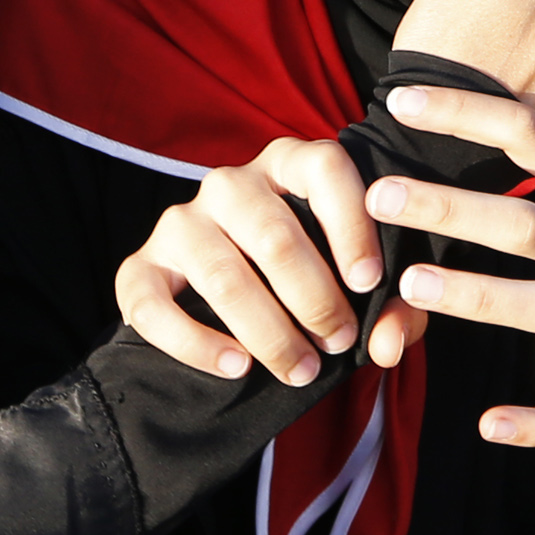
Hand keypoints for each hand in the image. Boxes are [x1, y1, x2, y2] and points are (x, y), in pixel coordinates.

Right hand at [116, 138, 386, 384]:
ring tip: (302, 370)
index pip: (323, 168)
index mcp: (289, 164)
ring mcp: (179, 221)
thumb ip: (394, 308)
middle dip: (314, 298)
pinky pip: (154, 305)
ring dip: (269, 332)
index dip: (350, 224)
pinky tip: (237, 368)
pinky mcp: (139, 266)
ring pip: (223, 275)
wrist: (235, 305)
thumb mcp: (362, 288)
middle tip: (338, 343)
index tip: (369, 283)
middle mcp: (230, 183)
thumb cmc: (316, 281)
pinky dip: (197, 344)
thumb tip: (389, 342)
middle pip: (274, 235)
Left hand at [365, 83, 534, 448]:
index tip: (399, 98)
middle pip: (523, 226)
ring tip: (407, 287)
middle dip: (450, 212)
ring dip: (474, 299)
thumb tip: (477, 38)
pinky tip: (488, 425)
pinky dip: (534, 423)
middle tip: (380, 198)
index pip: (526, 131)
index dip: (464, 114)